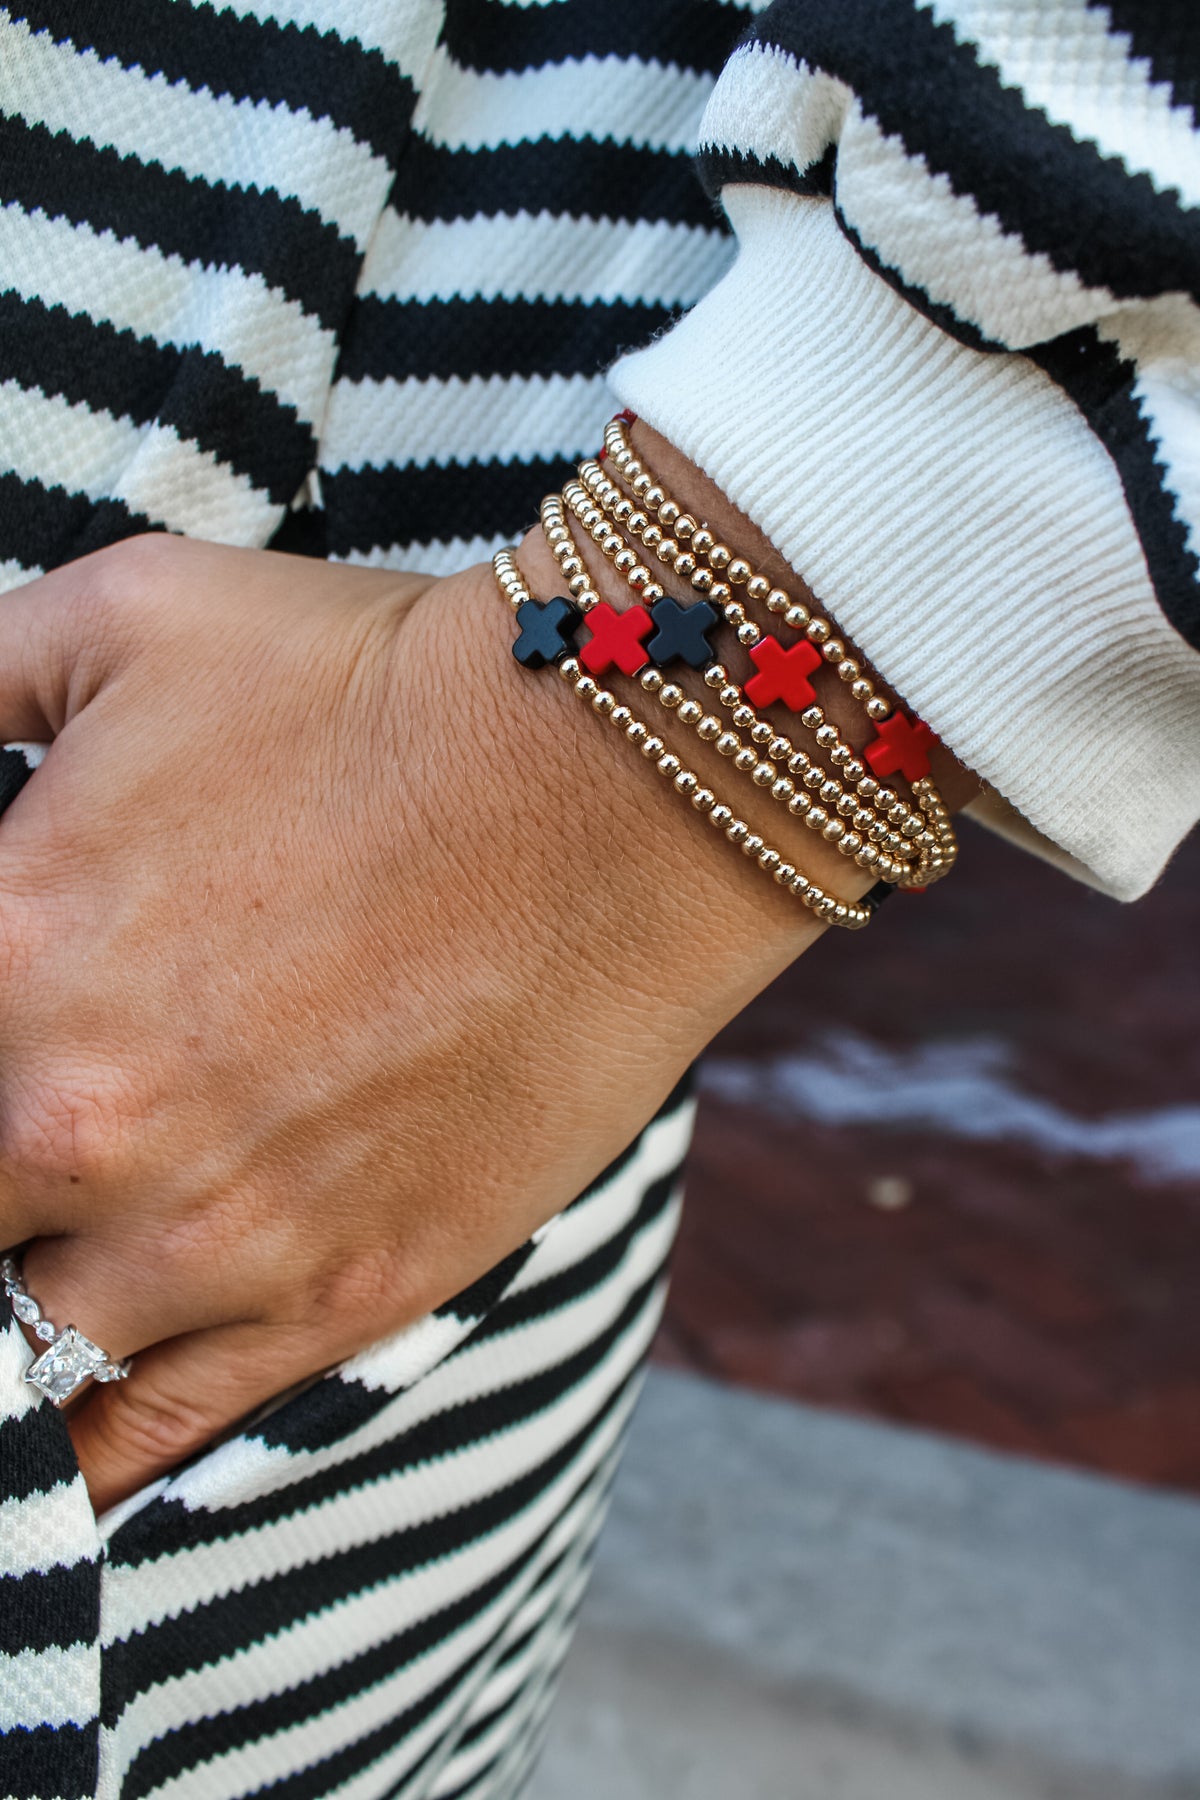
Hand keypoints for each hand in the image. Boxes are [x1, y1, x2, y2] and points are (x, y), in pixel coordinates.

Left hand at [0, 533, 804, 1511]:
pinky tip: (41, 1435)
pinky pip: (136, 1437)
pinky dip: (62, 1455)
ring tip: (53, 1239)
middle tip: (37, 1134)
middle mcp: (76, 1118)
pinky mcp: (338, 1295)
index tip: (3, 1041)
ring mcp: (211, 1234)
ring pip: (9, 1347)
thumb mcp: (121, 616)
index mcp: (0, 947)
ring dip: (9, 1298)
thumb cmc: (376, 684)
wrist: (614, 782)